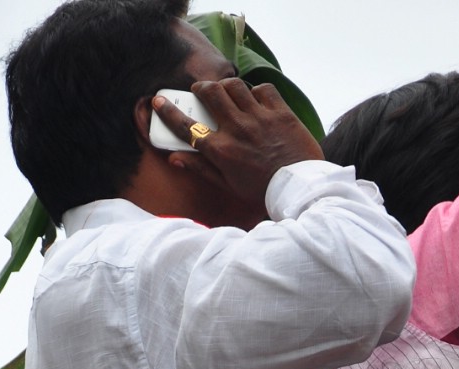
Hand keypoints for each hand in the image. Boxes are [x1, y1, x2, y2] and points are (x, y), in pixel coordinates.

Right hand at [151, 78, 321, 219]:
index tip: (159, 101)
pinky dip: (257, 92)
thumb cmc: (262, 191)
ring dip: (227, 87)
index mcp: (222, 151)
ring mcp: (259, 118)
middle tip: (201, 91)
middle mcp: (237, 130)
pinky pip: (263, 89)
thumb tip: (175, 158)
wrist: (299, 190)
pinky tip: (256, 101)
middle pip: (210, 93)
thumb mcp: (229, 186)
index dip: (169, 112)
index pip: (188, 127)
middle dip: (201, 88)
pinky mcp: (280, 112)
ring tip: (227, 93)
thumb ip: (201, 169)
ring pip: (234, 86)